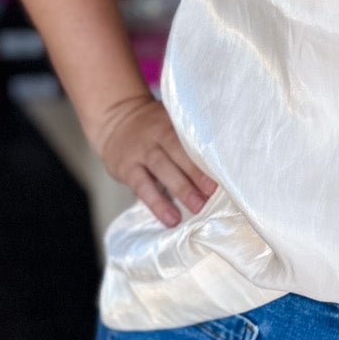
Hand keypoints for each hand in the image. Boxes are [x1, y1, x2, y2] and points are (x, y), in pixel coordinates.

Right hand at [91, 92, 216, 227]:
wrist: (115, 120)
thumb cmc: (153, 127)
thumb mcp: (170, 123)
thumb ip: (190, 139)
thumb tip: (223, 164)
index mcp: (172, 124)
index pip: (191, 140)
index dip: (206, 157)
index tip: (223, 174)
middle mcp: (156, 135)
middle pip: (178, 152)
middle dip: (197, 174)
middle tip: (213, 193)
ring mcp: (140, 151)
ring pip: (162, 169)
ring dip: (181, 189)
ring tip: (197, 208)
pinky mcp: (126, 168)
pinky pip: (143, 187)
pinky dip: (157, 204)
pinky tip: (171, 218)